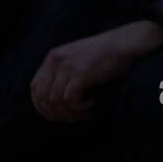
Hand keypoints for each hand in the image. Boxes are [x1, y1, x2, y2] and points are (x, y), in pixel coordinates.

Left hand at [30, 20, 162, 121]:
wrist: (127, 43)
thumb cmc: (106, 56)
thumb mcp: (77, 61)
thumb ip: (63, 76)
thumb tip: (55, 105)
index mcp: (52, 57)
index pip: (35, 87)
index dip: (42, 106)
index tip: (56, 115)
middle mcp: (55, 61)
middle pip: (42, 97)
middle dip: (56, 113)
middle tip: (72, 118)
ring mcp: (67, 66)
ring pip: (56, 101)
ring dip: (70, 112)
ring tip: (85, 112)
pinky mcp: (80, 73)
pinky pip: (70, 100)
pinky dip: (79, 108)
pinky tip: (92, 104)